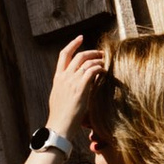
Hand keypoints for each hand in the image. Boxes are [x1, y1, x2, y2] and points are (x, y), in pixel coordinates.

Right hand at [45, 34, 105, 151]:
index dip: (72, 44)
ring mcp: (71, 81)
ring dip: (98, 60)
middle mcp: (64, 76)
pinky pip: (92, 71)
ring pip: (86, 62)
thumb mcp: (60, 97)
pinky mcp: (80, 87)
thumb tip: (78, 83)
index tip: (80, 38)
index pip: (63, 54)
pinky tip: (104, 71)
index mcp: (57, 78)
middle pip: (78, 55)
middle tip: (101, 53)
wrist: (59, 126)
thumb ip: (67, 87)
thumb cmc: (61, 116)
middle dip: (91, 52)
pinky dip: (99, 68)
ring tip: (105, 62)